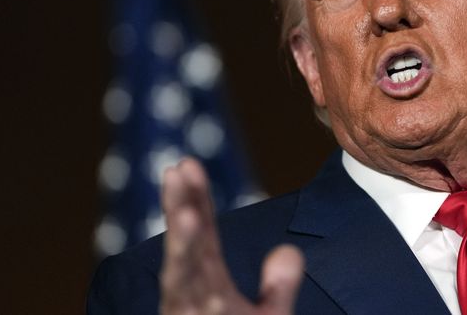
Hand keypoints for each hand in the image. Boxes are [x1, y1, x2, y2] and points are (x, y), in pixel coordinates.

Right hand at [160, 158, 304, 313]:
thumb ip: (279, 287)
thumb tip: (289, 251)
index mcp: (209, 282)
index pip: (203, 231)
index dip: (198, 198)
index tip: (189, 165)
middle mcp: (192, 292)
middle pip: (186, 242)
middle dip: (181, 206)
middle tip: (177, 170)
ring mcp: (186, 311)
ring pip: (180, 274)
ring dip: (182, 244)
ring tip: (185, 215)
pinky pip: (186, 306)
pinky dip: (187, 287)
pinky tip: (200, 273)